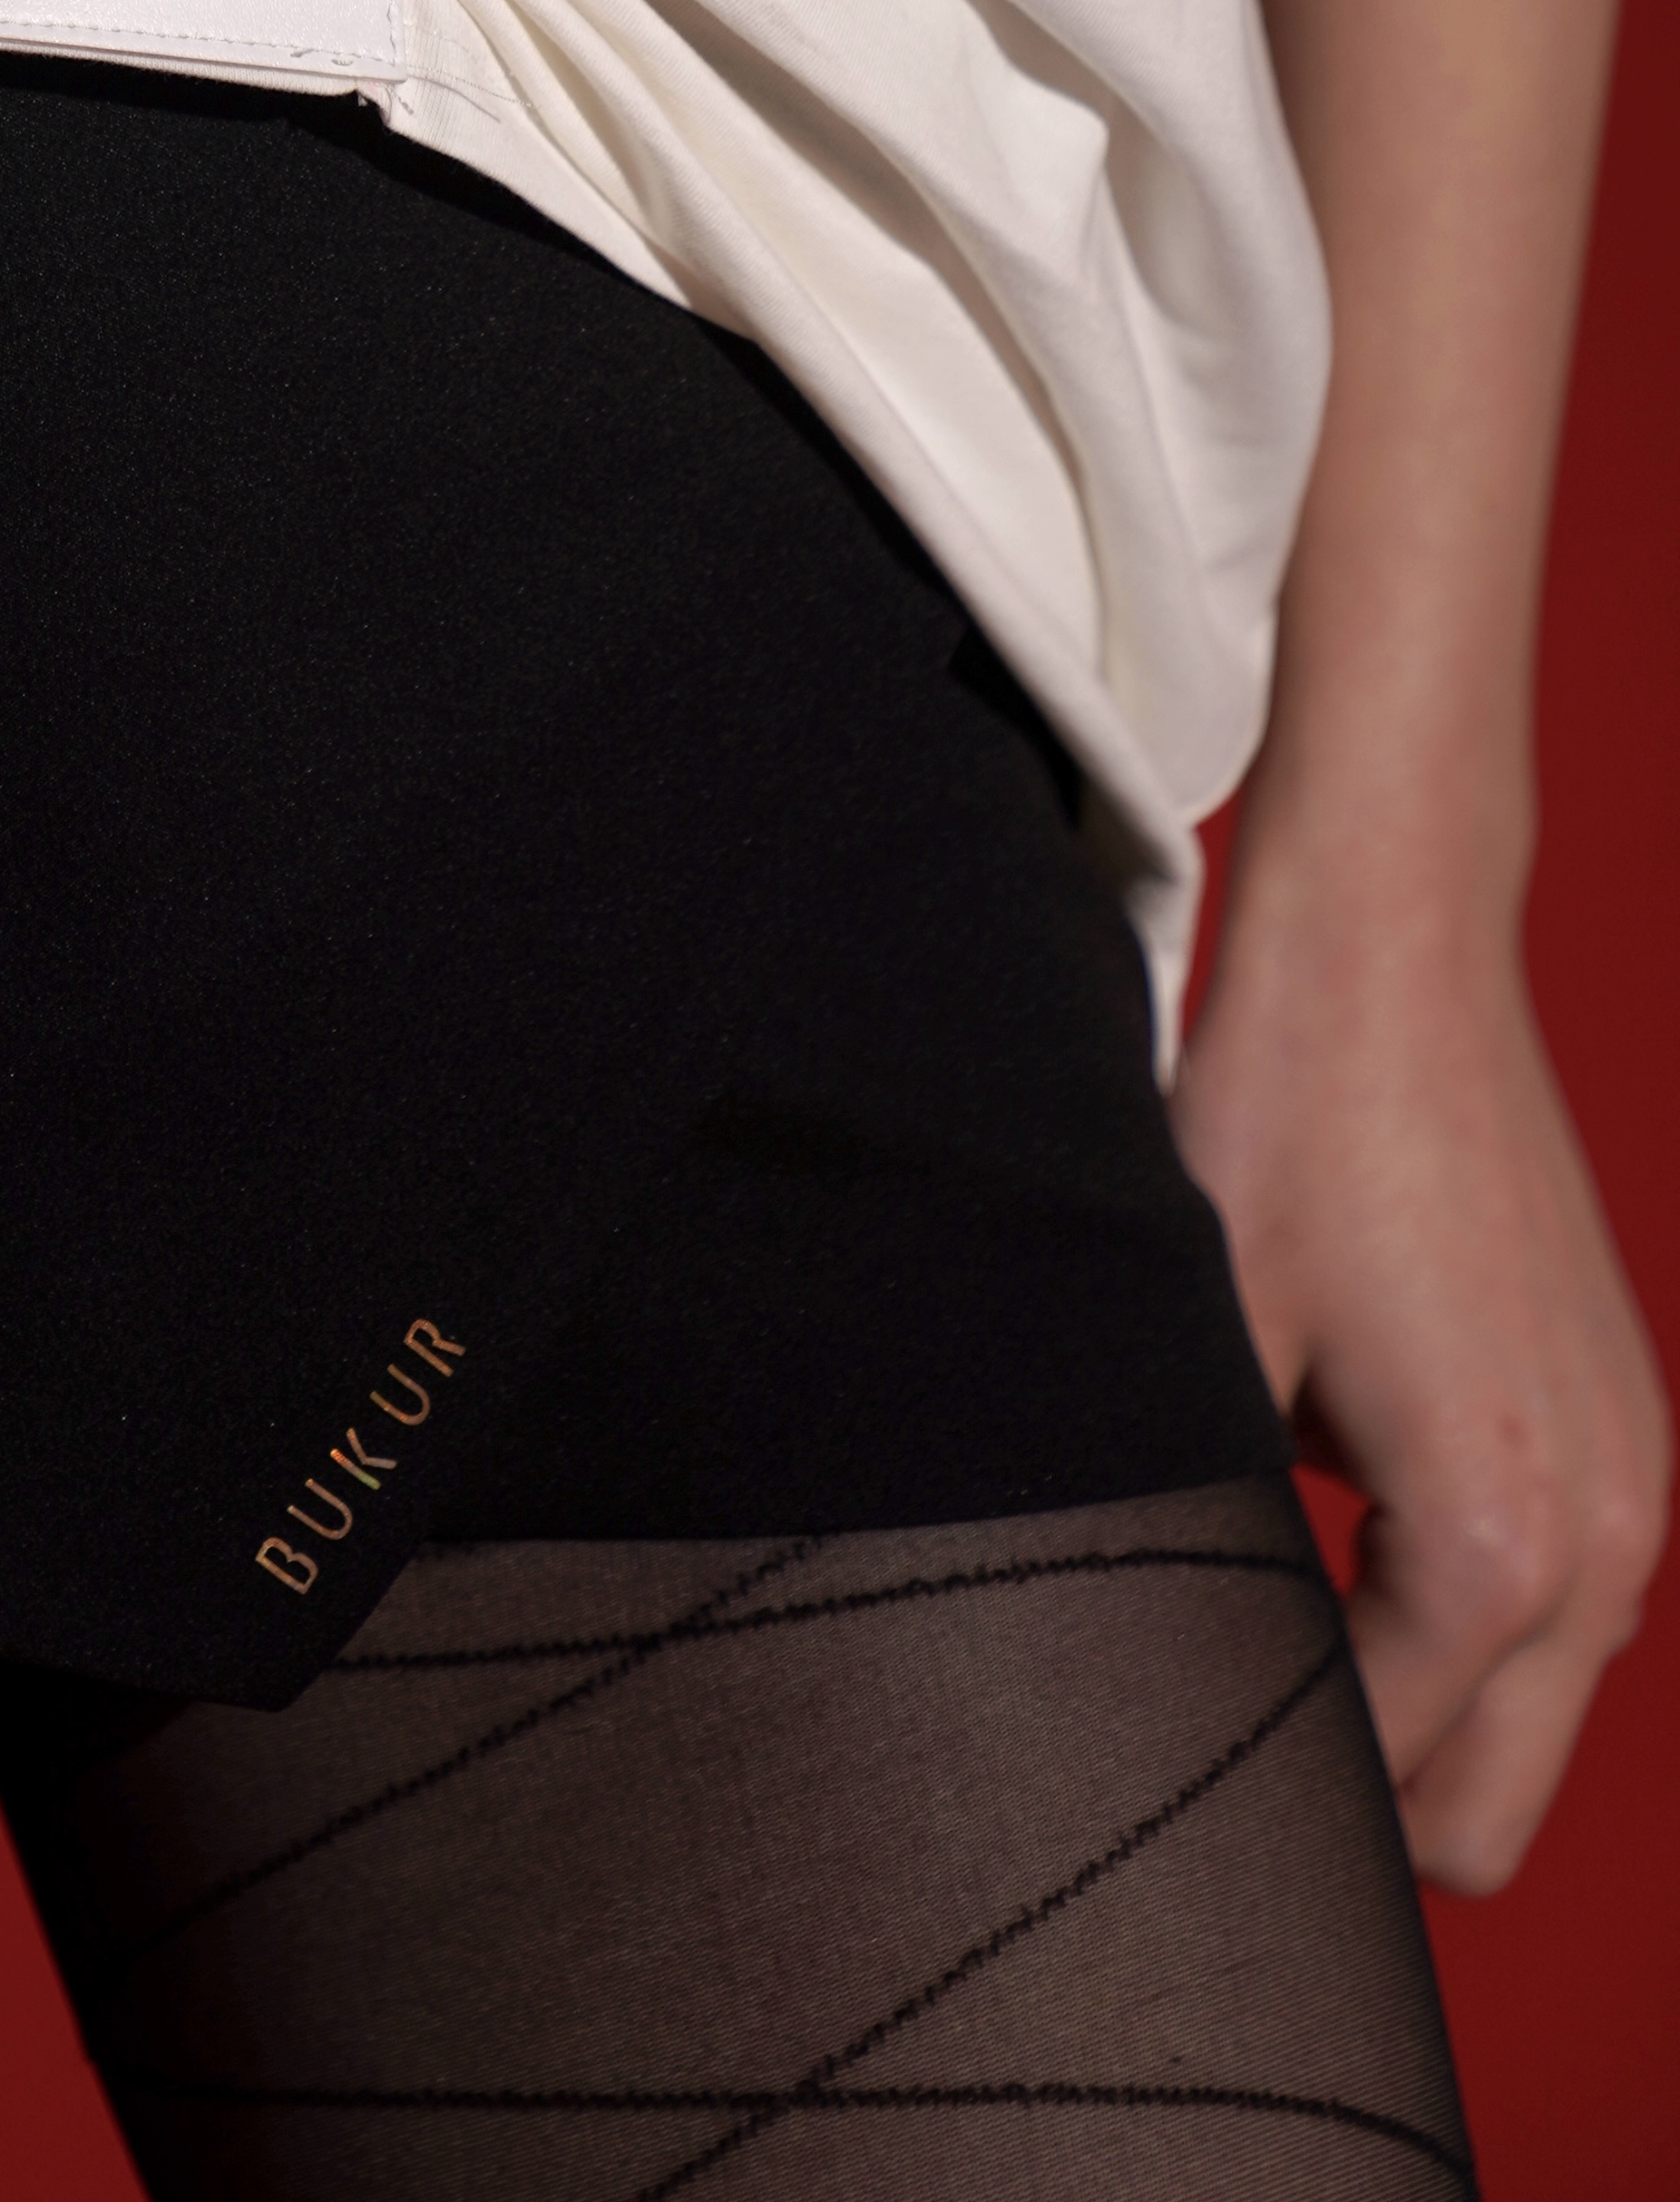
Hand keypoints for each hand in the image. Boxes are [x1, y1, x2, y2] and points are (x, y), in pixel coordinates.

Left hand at [1172, 865, 1665, 1891]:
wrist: (1398, 955)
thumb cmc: (1284, 1126)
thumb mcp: (1204, 1342)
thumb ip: (1206, 1542)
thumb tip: (1159, 1675)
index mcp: (1494, 1542)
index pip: (1376, 1780)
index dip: (1244, 1769)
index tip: (1147, 1734)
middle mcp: (1601, 1544)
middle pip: (1479, 1824)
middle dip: (1347, 1793)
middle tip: (1203, 1691)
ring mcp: (1636, 1492)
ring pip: (1523, 1730)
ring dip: (1404, 1701)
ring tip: (1260, 1594)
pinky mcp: (1629, 1442)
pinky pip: (1553, 1622)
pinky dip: (1456, 1623)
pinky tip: (1343, 1522)